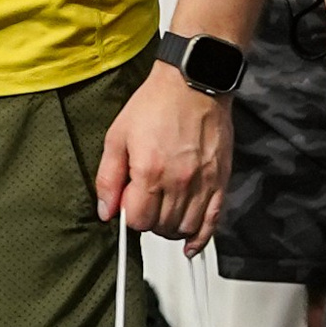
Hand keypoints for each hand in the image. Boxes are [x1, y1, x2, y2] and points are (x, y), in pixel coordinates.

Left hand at [95, 62, 231, 249]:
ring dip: (171, 229)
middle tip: (146, 206)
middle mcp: (179, 180)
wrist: (193, 82)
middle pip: (161, 227)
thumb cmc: (156, 104)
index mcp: (150, 170)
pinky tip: (190, 245)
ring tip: (164, 215)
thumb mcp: (117, 136)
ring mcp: (203, 182)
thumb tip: (105, 210)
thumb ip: (108, 177)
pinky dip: (201, 238)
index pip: (137, 220)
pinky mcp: (221, 179)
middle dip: (149, 222)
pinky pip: (213, 220)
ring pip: (185, 228)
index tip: (129, 204)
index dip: (129, 216)